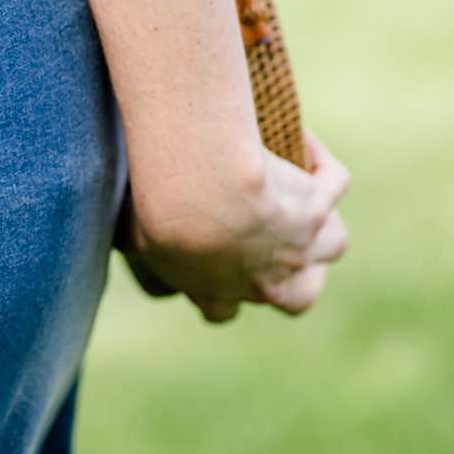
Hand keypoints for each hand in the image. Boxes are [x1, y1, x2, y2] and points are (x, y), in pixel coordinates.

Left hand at [116, 129, 350, 323]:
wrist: (200, 192)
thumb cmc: (159, 217)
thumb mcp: (131, 237)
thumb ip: (132, 248)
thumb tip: (119, 242)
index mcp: (217, 294)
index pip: (223, 313)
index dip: (222, 295)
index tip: (211, 268)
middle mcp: (267, 280)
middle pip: (301, 297)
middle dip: (298, 277)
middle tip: (280, 244)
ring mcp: (299, 245)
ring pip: (334, 243)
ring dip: (321, 222)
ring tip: (302, 196)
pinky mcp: (317, 206)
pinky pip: (334, 183)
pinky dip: (321, 164)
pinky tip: (301, 140)